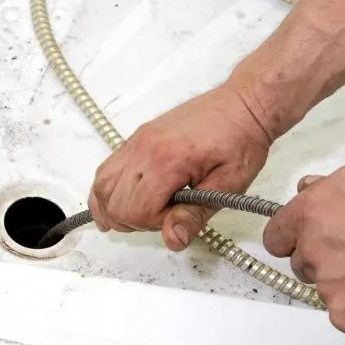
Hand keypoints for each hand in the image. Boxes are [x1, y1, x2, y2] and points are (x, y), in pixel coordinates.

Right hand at [89, 83, 273, 250]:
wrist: (242, 105)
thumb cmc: (241, 140)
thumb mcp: (228, 185)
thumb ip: (196, 214)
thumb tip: (172, 240)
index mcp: (168, 160)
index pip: (137, 210)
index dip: (156, 225)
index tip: (179, 218)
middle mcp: (145, 148)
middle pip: (115, 202)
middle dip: (135, 221)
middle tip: (165, 218)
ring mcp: (137, 141)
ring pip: (102, 185)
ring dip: (113, 209)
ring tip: (135, 219)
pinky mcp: (137, 139)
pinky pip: (107, 168)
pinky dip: (107, 191)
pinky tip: (115, 204)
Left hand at [263, 149, 344, 338]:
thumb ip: (334, 179)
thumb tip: (311, 187)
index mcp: (311, 212)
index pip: (276, 235)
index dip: (293, 237)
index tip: (310, 239)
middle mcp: (311, 250)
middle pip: (302, 263)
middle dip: (324, 259)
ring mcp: (327, 287)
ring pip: (326, 289)